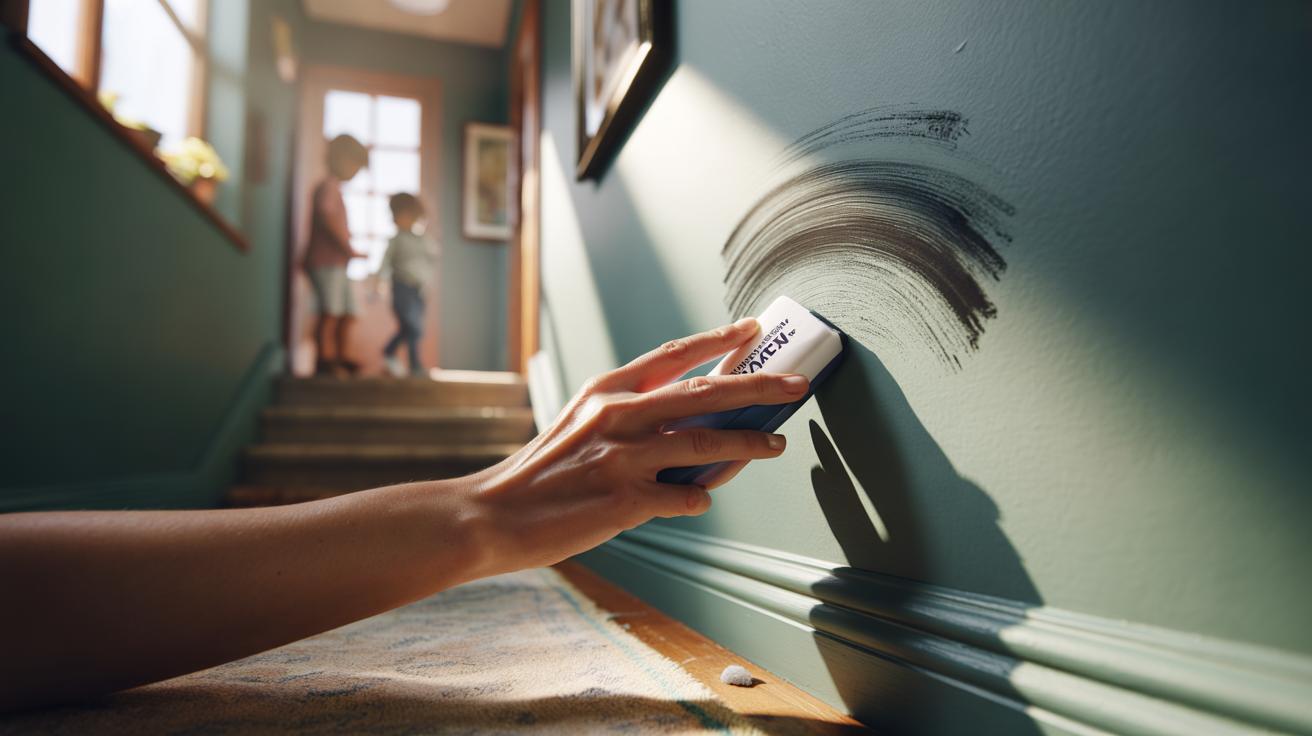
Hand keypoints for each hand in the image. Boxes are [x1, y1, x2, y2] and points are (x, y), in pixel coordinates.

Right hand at [470, 318, 808, 572]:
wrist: (492, 515)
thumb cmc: (541, 473)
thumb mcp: (581, 426)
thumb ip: (632, 419)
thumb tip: (692, 426)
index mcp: (607, 390)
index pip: (675, 355)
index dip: (719, 340)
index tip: (754, 328)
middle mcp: (618, 415)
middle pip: (705, 392)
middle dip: (758, 385)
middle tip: (795, 383)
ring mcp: (624, 456)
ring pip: (707, 442)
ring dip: (749, 443)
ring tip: (775, 444)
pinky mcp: (625, 499)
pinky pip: (685, 495)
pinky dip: (700, 496)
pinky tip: (699, 498)